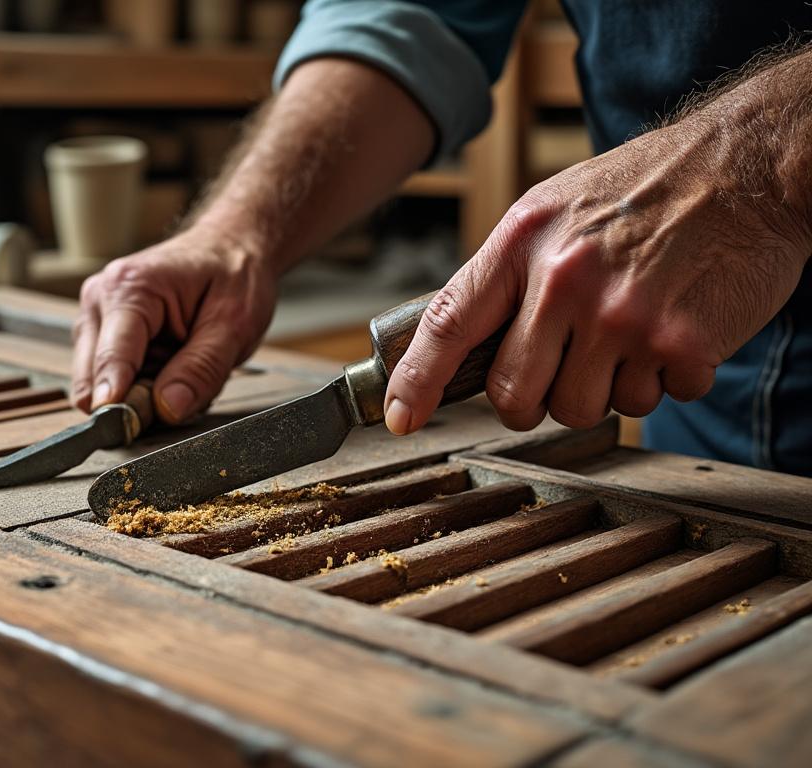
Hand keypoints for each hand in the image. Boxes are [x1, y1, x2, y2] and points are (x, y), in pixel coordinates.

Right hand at [72, 230, 276, 423]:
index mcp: (130, 288)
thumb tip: (167, 408)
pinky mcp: (100, 329)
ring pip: (96, 380)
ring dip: (135, 391)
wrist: (231, 247)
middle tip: (176, 398)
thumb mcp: (235, 324)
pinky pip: (107, 374)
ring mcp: (95, 314)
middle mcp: (100, 297)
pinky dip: (135, 383)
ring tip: (177, 371)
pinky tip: (165, 367)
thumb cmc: (233, 275)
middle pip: (92, 375)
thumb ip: (202, 368)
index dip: (116, 399)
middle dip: (131, 399)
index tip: (119, 429)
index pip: (112, 356)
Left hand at [384, 103, 811, 434]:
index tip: (400, 417)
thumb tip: (460, 342)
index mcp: (524, 242)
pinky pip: (653, 402)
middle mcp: (565, 281)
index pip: (450, 325)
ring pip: (582, 410)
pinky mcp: (680, 344)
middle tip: (563, 368)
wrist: (749, 163)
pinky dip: (663, 381)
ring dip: (605, 390)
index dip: (417, 381)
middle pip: (515, 396)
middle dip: (533, 399)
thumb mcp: (553, 209)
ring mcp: (623, 316)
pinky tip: (673, 332)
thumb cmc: (646, 187)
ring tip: (628, 335)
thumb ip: (508, 273)